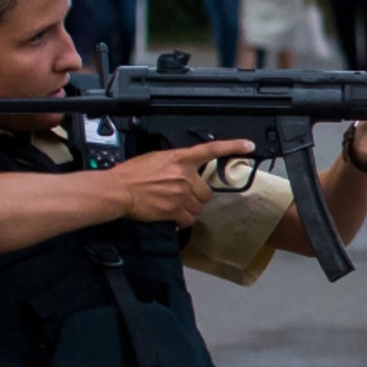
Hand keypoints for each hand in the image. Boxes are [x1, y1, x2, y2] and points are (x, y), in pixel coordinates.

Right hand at [116, 142, 237, 226]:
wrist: (118, 189)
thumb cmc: (131, 174)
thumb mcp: (156, 159)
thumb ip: (175, 164)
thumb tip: (184, 172)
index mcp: (180, 158)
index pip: (210, 149)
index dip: (232, 146)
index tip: (248, 145)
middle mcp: (184, 175)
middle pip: (206, 191)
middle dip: (196, 196)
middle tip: (180, 196)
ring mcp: (181, 193)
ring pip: (199, 207)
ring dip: (189, 209)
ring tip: (172, 205)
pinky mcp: (175, 210)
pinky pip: (189, 220)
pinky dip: (182, 221)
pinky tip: (171, 217)